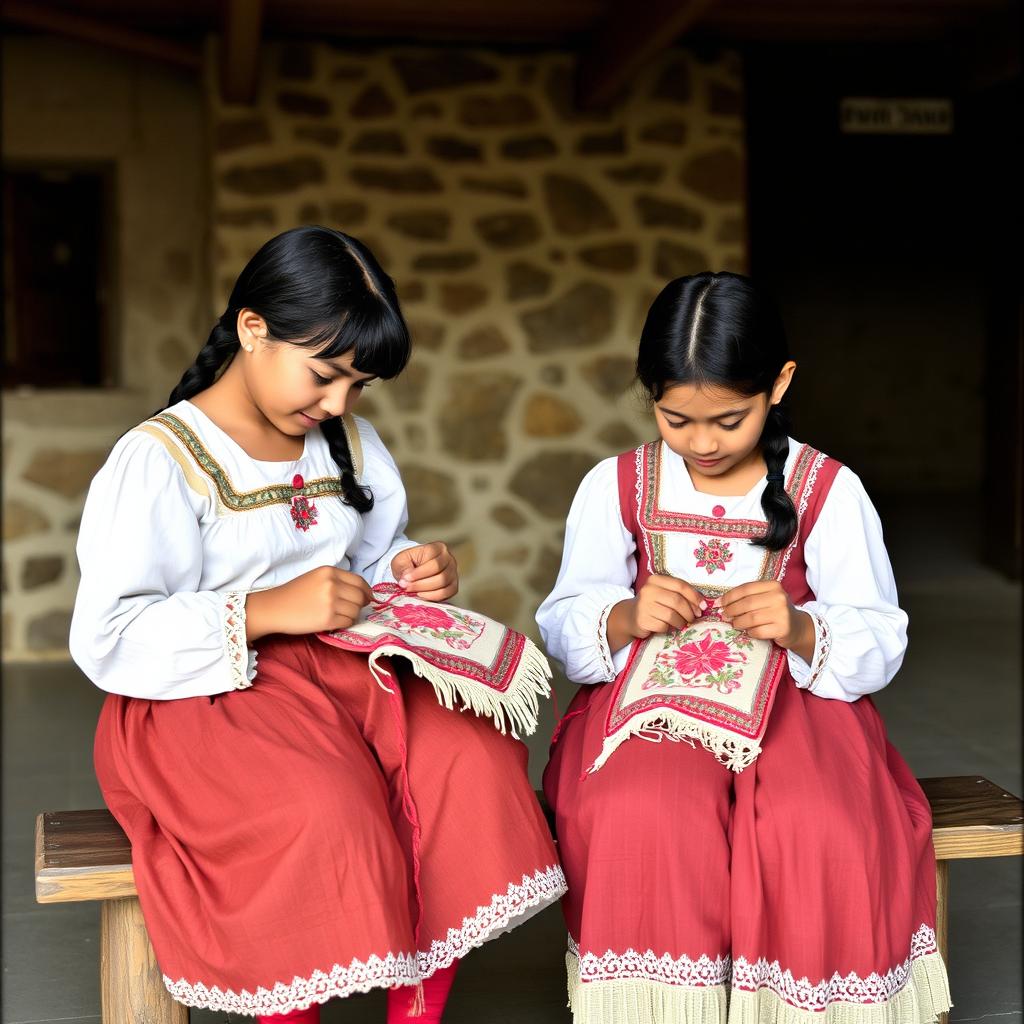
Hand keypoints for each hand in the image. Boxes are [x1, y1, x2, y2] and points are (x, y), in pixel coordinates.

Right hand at [245, 566, 371, 640]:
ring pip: (356, 611)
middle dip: (360, 605)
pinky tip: (334, 621)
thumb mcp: (316, 577)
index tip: (367, 598)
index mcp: (330, 571)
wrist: (274, 608)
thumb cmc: (294, 593)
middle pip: (360, 597)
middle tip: (352, 609)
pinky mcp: (327, 619)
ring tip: (339, 615)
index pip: (359, 582)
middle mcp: (332, 585)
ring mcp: (330, 602)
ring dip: (351, 615)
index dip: (366, 591)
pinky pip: (348, 622)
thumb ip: (338, 581)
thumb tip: (363, 593)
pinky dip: (345, 623)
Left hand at [390, 542, 457, 601]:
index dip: (419, 574)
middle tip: (407, 587)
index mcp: (438, 548)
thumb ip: (404, 568)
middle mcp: (449, 559)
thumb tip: (407, 581)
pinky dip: (433, 597)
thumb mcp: (401, 560)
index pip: (434, 563)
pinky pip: (447, 594)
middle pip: (441, 576)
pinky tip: (421, 595)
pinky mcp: (453, 585)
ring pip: (444, 586)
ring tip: (412, 591)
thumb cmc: (408, 561)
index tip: (405, 579)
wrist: (413, 566)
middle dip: (421, 585)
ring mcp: (453, 573)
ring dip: (426, 591)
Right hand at [607, 575, 704, 650]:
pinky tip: (668, 626)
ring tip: (681, 623)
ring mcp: (644, 605)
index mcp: (656, 580)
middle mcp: (648, 590)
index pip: (680, 586)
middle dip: (689, 611)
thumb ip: (680, 595)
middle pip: (677, 601)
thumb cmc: (653, 604)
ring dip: (681, 622)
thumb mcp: (664, 593)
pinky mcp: (643, 620)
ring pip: (672, 615)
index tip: (702, 606)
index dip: (694, 596)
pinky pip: (663, 626)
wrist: (631, 616)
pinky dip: (669, 628)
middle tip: (693, 618)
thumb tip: (702, 605)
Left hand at [716, 581, 813, 658]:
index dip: (729, 597)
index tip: (719, 603)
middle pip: (747, 603)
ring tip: (734, 624)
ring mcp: (782, 613)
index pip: (746, 589)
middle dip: (731, 610)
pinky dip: (750, 632)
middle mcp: (779, 597)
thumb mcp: (764, 598)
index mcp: (773, 585)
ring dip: (738, 622)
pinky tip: (749, 632)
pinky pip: (759, 631)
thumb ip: (746, 598)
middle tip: (724, 616)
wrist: (797, 627)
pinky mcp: (783, 629)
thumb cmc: (775, 611)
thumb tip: (720, 603)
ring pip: (751, 618)